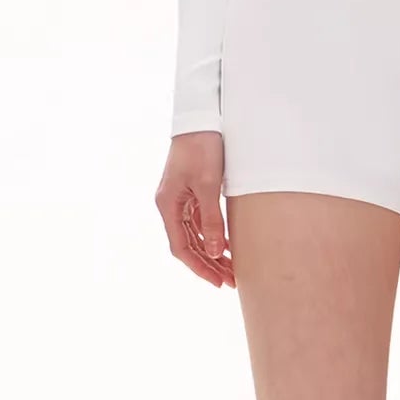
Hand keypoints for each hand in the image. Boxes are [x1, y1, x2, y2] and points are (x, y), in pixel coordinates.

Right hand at [157, 131, 234, 287]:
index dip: (199, 267)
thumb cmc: (202, 147)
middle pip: (187, 244)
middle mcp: (170, 205)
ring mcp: (179, 198)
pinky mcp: (190, 191)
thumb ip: (210, 219)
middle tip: (230, 281)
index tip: (217, 282)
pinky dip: (211, 235)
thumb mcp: (209, 185)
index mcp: (168, 205)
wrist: (201, 117)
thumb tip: (213, 251)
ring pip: (194, 234)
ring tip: (231, 268)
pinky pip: (198, 221)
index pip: (181, 247)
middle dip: (207, 264)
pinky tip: (225, 245)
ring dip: (210, 252)